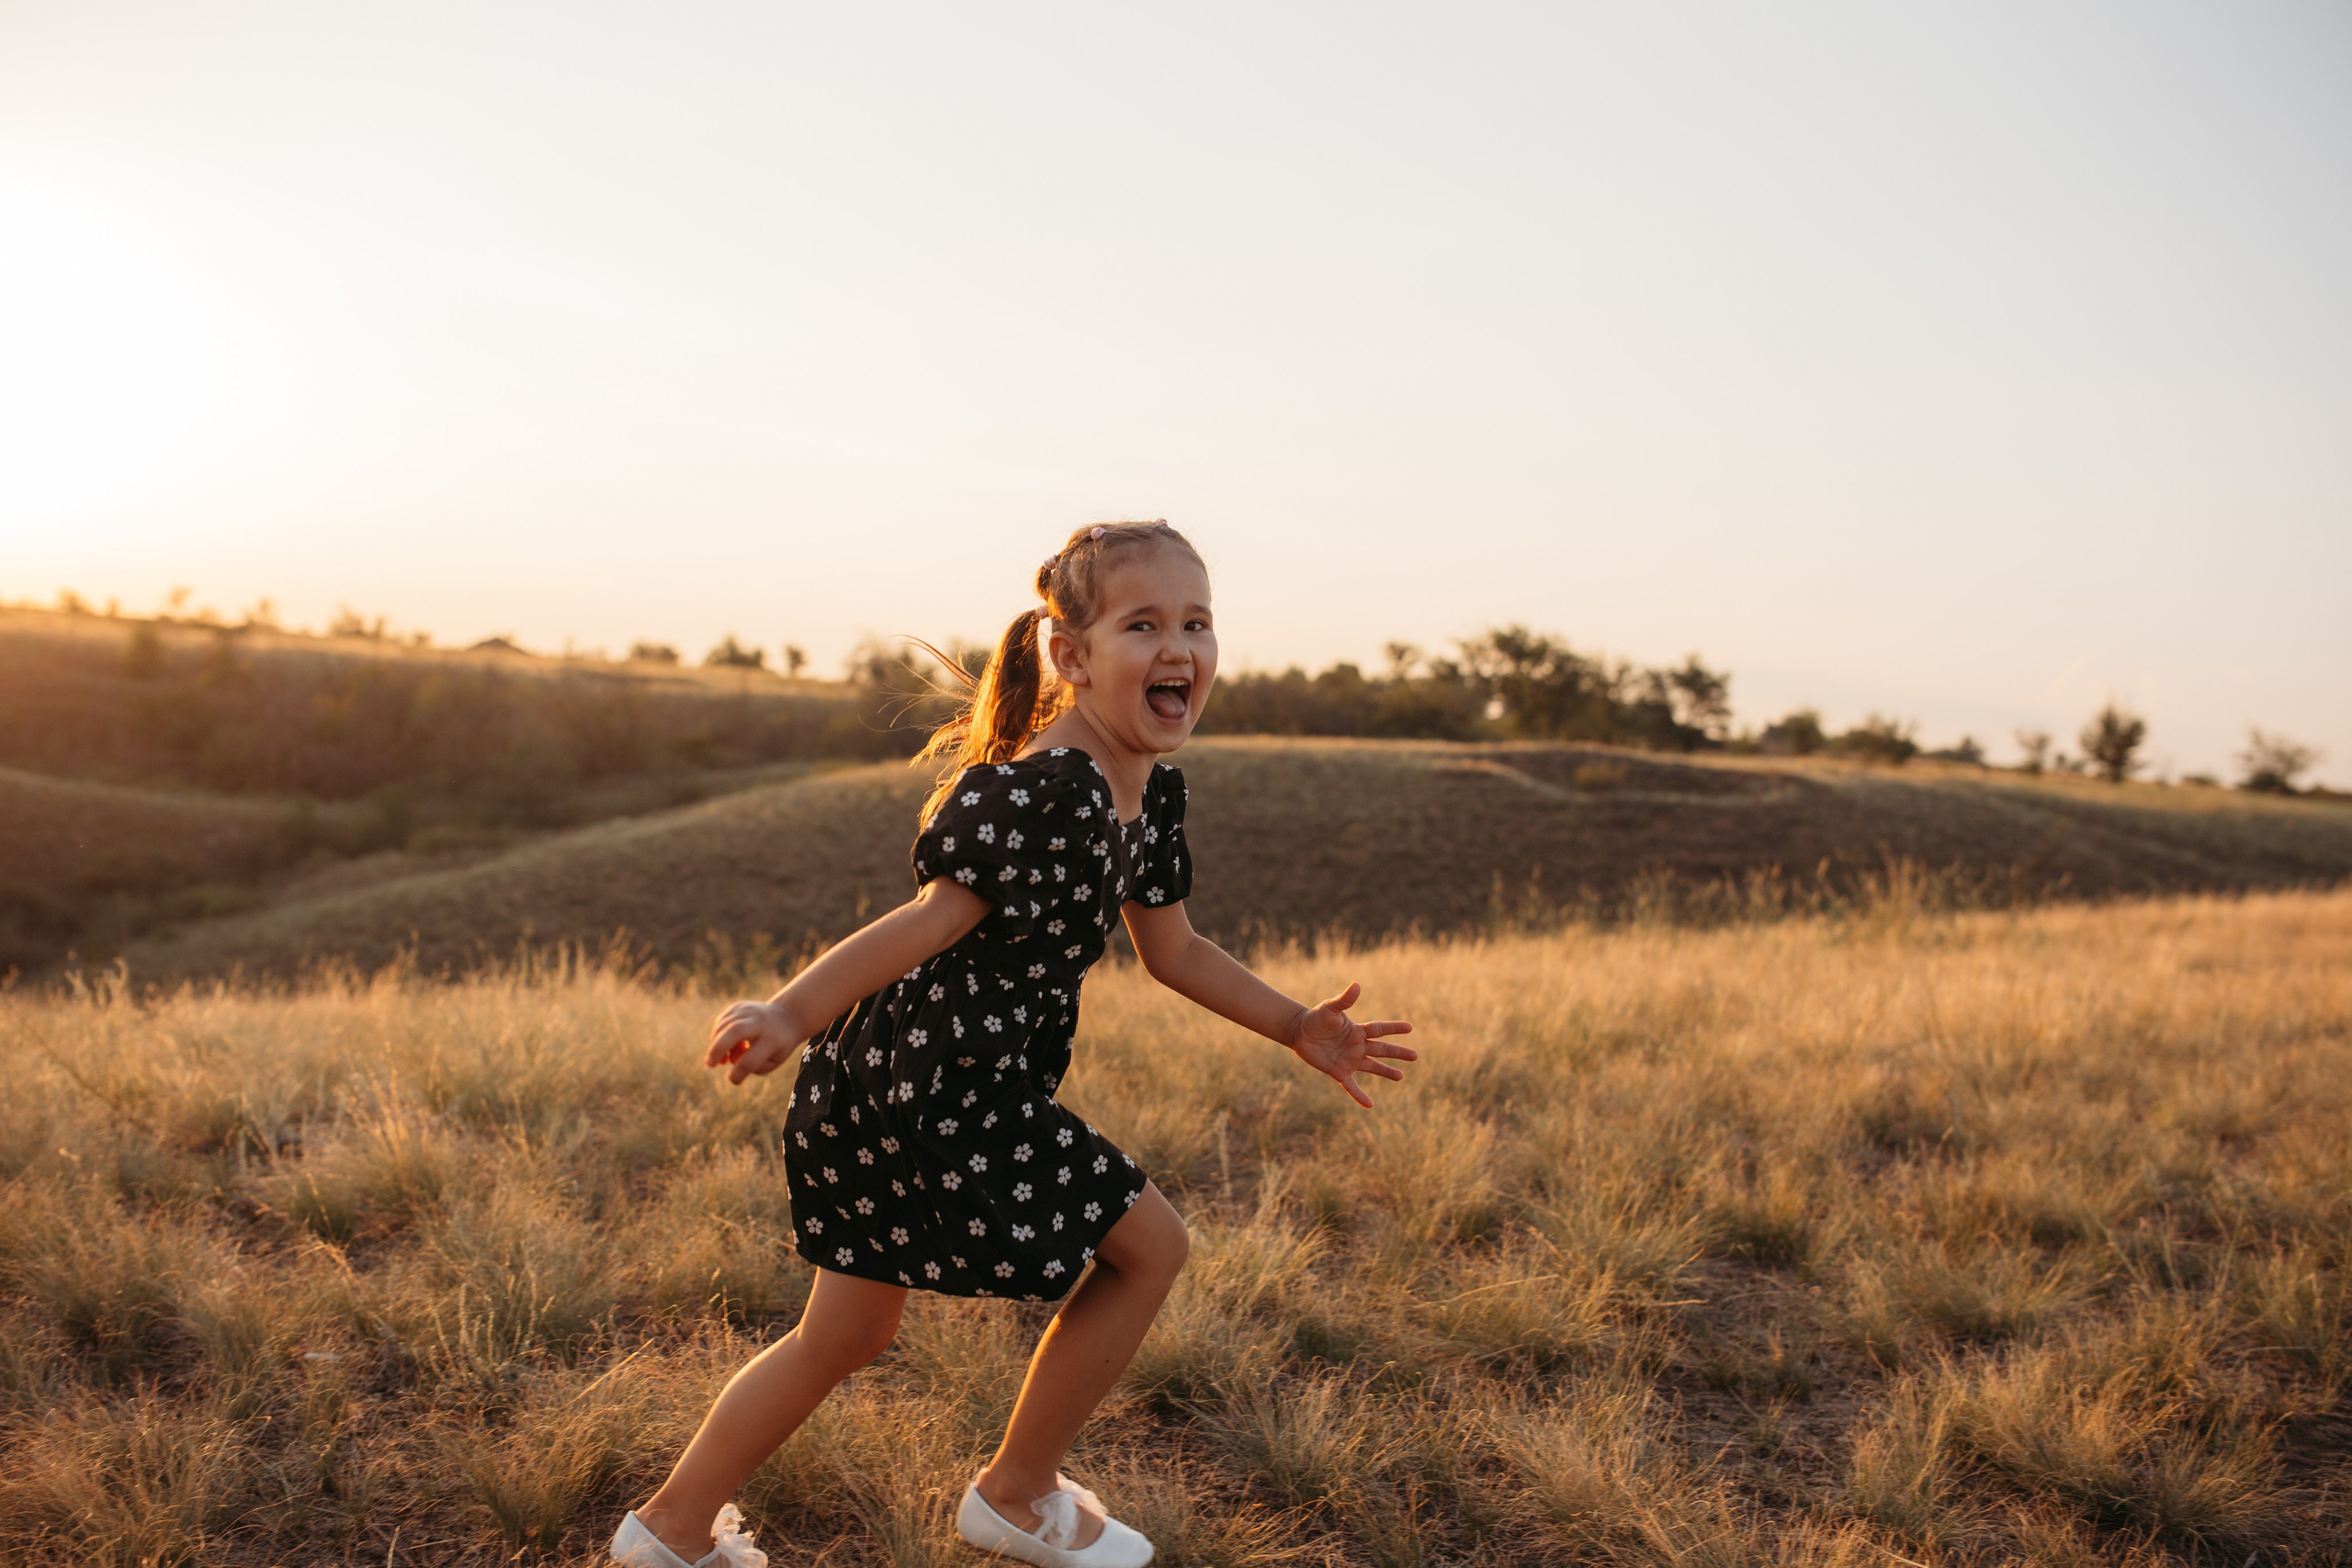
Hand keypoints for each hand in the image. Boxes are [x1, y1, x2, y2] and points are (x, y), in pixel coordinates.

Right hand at [705, 999, 803, 1084]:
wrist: (786, 1017)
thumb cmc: (778, 1045)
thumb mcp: (774, 1060)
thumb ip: (754, 1066)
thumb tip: (730, 1059)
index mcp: (772, 1040)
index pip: (751, 1060)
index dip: (738, 1073)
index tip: (733, 1079)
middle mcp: (759, 1022)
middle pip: (734, 1031)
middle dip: (717, 1049)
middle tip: (709, 1065)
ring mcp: (748, 1011)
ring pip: (723, 1026)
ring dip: (716, 1045)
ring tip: (724, 1058)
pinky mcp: (738, 1006)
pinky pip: (720, 1022)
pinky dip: (718, 1036)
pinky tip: (727, 1044)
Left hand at [1287, 982, 1415, 1108]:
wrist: (1300, 1032)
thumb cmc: (1316, 1018)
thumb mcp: (1330, 1008)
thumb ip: (1344, 1000)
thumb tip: (1357, 985)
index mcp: (1357, 1031)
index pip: (1379, 1030)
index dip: (1393, 1028)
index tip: (1410, 1028)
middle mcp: (1357, 1046)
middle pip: (1381, 1050)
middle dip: (1398, 1053)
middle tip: (1415, 1056)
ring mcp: (1349, 1060)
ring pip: (1372, 1067)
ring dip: (1386, 1072)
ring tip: (1400, 1076)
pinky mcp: (1339, 1072)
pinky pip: (1351, 1086)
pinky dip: (1360, 1096)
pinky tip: (1370, 1105)